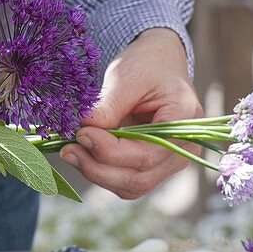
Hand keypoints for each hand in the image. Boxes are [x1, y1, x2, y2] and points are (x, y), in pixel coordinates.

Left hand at [60, 28, 202, 199]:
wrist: (158, 65)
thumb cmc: (147, 66)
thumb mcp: (127, 77)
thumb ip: (109, 106)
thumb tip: (83, 128)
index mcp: (184, 123)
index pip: (146, 154)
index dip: (109, 150)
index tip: (81, 133)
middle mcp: (183, 151)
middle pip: (139, 178)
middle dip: (97, 167)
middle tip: (68, 149)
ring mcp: (169, 164)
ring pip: (130, 186)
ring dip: (96, 173)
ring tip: (71, 152)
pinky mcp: (152, 168)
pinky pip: (125, 182)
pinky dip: (101, 173)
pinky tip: (82, 156)